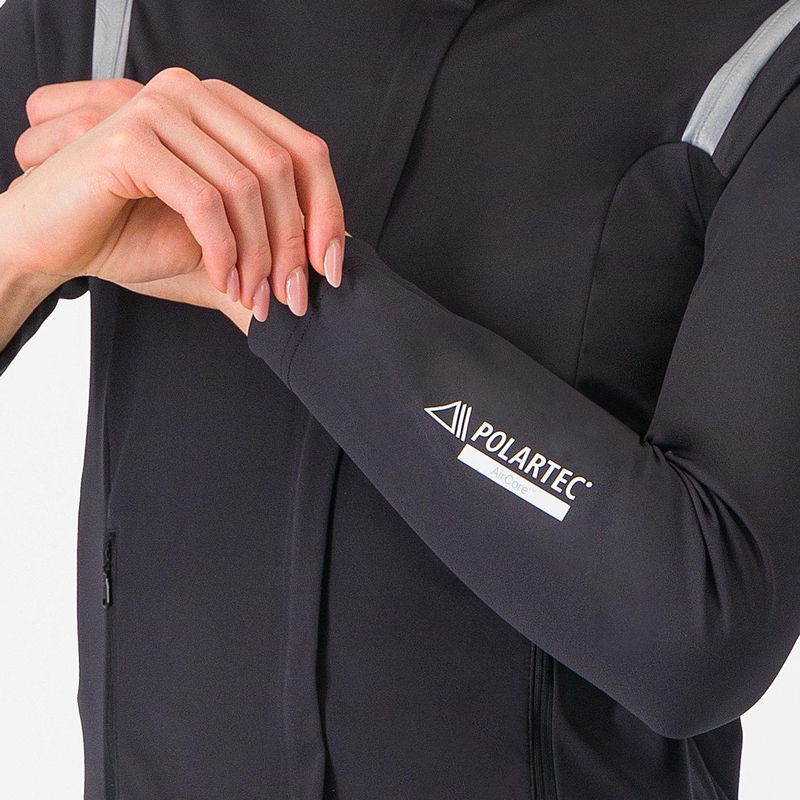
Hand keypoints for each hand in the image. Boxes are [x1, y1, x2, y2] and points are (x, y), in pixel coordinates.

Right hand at [3, 68, 346, 320]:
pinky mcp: (131, 140)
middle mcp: (195, 95)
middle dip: (294, 245)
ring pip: (246, 189)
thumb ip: (267, 227)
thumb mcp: (217, 229)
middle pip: (282, 170)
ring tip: (253, 296)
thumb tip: (330, 252)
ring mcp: (161, 110)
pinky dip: (222, 251)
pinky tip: (222, 280)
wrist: (51, 236)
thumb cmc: (128, 229)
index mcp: (222, 107)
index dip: (329, 212)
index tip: (329, 269)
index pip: (305, 151)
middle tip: (292, 297)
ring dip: (259, 257)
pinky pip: (204, 202)